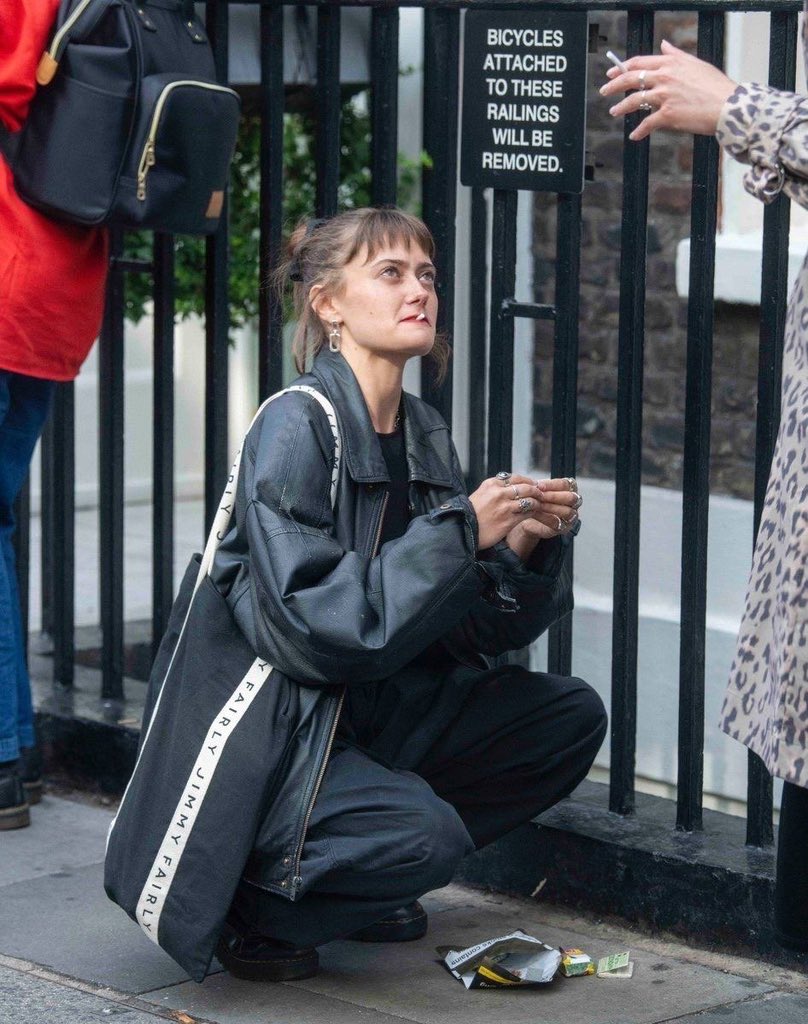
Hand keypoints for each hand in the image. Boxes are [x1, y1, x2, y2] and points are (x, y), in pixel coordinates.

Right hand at [468, 474, 544, 549]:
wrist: (463, 530)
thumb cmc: (470, 514)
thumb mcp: (480, 494)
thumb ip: (495, 489)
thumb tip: (512, 487)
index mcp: (491, 484)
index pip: (515, 478)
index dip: (527, 481)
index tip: (532, 484)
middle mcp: (499, 493)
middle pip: (525, 487)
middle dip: (536, 490)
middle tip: (541, 494)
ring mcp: (505, 507)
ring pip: (529, 500)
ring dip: (537, 502)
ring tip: (538, 504)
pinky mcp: (509, 520)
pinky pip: (527, 514)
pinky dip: (533, 513)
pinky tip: (534, 513)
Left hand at [505, 478, 581, 560]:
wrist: (528, 520)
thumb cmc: (535, 502)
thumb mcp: (537, 492)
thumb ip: (540, 488)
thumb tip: (535, 484)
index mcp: (570, 489)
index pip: (566, 484)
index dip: (553, 484)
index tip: (539, 485)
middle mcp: (573, 503)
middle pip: (571, 498)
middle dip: (553, 496)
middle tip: (539, 496)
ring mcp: (571, 517)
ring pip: (567, 511)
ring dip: (550, 507)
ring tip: (536, 504)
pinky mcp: (563, 528)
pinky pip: (556, 522)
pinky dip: (544, 517)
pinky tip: (534, 513)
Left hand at [599, 40, 736, 140]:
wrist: (728, 105)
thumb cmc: (715, 86)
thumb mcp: (695, 64)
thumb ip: (675, 55)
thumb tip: (664, 45)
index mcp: (671, 63)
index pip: (640, 62)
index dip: (623, 67)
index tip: (613, 72)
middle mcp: (665, 77)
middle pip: (631, 79)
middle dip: (614, 85)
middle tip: (605, 91)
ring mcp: (665, 96)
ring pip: (635, 101)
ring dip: (622, 107)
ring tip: (615, 112)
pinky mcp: (668, 114)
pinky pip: (647, 123)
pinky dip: (639, 131)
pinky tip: (634, 135)